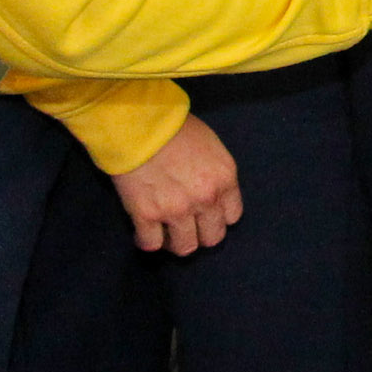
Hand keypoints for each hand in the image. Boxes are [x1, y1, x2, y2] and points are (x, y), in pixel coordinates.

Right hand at [112, 114, 241, 253]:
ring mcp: (176, 210)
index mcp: (224, 179)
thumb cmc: (176, 128)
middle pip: (212, 237)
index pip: (232, 216)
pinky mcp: (146, 215)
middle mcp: (205, 199)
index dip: (217, 217)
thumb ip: (215, 174)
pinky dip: (147, 241)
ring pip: (184, 247)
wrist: (140, 124)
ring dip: (176, 242)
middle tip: (186, 226)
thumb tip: (210, 191)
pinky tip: (144, 232)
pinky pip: (151, 244)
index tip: (206, 214)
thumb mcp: (212, 147)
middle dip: (200, 234)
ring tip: (166, 232)